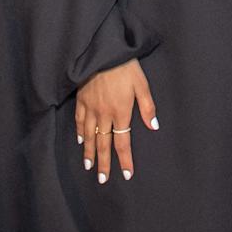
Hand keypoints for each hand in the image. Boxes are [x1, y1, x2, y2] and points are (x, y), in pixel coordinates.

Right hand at [73, 59, 158, 182]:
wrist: (103, 51)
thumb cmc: (125, 66)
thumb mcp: (142, 84)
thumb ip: (147, 107)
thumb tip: (153, 127)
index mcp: (121, 111)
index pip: (122, 142)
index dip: (124, 159)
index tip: (126, 174)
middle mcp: (104, 114)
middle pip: (103, 143)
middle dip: (104, 163)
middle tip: (102, 180)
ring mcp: (90, 107)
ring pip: (88, 135)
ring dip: (89, 152)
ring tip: (88, 167)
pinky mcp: (81, 99)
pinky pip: (78, 120)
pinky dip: (79, 132)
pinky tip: (79, 141)